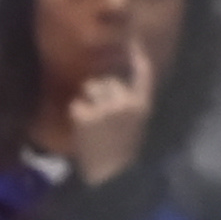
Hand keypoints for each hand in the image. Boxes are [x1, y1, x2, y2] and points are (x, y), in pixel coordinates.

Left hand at [69, 37, 154, 186]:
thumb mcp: (135, 125)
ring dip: (89, 103)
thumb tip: (115, 82)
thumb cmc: (122, 153)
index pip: (143, 72)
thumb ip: (129, 103)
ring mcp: (106, 107)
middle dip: (102, 92)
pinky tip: (84, 132)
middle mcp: (126, 101)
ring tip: (94, 126)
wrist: (112, 179)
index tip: (133, 40)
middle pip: (108, 81)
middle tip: (102, 119)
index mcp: (142, 104)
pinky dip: (77, 115)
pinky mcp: (88, 115)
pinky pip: (77, 105)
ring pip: (92, 88)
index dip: (137, 54)